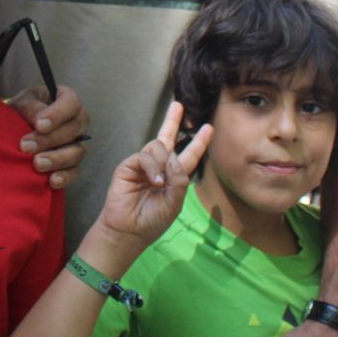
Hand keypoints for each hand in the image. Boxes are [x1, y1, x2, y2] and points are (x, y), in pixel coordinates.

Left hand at [10, 85, 86, 188]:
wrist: (15, 127)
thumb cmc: (22, 109)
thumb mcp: (23, 101)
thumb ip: (31, 107)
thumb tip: (40, 120)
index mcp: (67, 99)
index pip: (71, 103)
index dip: (57, 114)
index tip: (39, 125)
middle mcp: (78, 120)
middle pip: (74, 129)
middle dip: (50, 139)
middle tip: (26, 146)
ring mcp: (77, 143)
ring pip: (76, 151)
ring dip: (57, 159)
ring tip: (37, 163)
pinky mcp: (72, 163)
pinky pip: (74, 171)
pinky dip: (64, 177)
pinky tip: (51, 180)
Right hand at [97, 102, 210, 246]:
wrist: (129, 231)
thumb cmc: (152, 221)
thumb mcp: (175, 202)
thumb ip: (179, 179)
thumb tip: (172, 157)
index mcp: (174, 177)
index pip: (188, 155)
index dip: (199, 142)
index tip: (208, 128)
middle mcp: (159, 167)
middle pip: (167, 138)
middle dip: (172, 121)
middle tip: (178, 105)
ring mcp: (143, 165)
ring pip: (157, 147)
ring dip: (162, 163)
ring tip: (159, 184)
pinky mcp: (129, 165)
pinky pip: (145, 156)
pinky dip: (152, 167)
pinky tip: (154, 181)